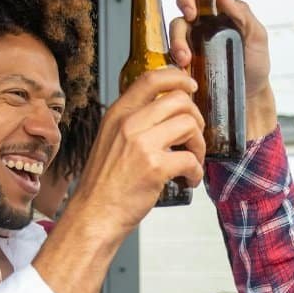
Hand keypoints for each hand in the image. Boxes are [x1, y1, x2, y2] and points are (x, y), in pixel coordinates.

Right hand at [64, 67, 204, 235]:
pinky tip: (189, 180)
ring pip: (190, 126)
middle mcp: (129, 123)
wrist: (94, 215)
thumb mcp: (111, 141)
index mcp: (118, 114)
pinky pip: (191, 159)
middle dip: (196, 118)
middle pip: (179, 100)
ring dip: (199, 145)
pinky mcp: (155, 167)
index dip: (177, 77)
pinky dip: (197, 171)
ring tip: (192, 161)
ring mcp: (142, 144)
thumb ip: (133, 124)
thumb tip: (166, 115)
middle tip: (193, 138)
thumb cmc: (104, 184)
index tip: (190, 85)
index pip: (151, 78)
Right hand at [170, 0, 276, 139]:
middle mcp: (200, 28)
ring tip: (184, 61)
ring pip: (173, 40)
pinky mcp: (185, 67)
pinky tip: (182, 73)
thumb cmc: (256, 64)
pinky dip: (172, 65)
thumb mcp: (257, 37)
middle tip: (185, 46)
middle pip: (179, 19)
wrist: (252, 96)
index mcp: (216, 14)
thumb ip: (244, 15)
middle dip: (178, 31)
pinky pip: (171, 61)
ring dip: (176, 48)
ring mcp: (191, 47)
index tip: (191, 12)